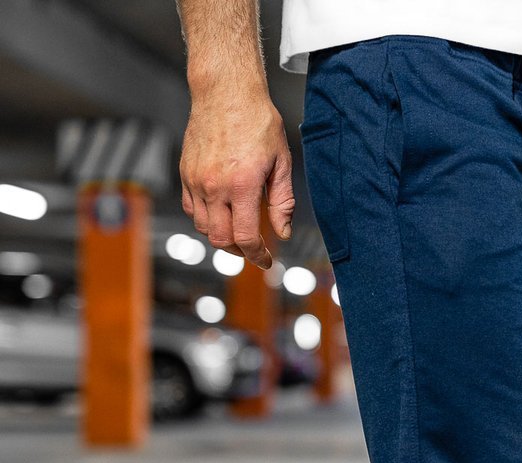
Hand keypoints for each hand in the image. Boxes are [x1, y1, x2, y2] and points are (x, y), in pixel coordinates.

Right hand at [180, 87, 293, 268]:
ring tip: (238, 231)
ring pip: (203, 228)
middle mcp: (215, 186)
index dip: (257, 256)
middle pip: (221, 240)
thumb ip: (282, 201)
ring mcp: (196, 180)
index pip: (245, 238)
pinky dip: (205, 219)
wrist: (225, 91)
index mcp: (242, 184)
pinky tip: (220, 214)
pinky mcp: (186, 173)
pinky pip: (191, 209)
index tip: (265, 260)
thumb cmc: (257, 121)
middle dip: (239, 251)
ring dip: (221, 236)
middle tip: (253, 248)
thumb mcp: (281, 162)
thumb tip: (283, 232)